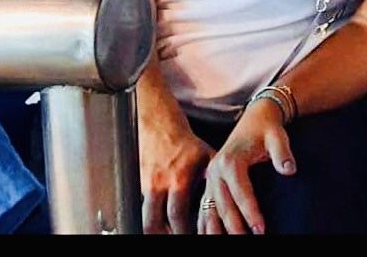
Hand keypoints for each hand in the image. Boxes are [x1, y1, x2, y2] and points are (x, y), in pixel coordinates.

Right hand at [139, 114, 215, 233]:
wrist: (159, 126)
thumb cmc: (187, 144)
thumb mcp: (207, 157)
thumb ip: (213, 179)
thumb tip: (229, 200)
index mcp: (179, 178)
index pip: (177, 215)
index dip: (183, 231)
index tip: (194, 237)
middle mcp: (159, 184)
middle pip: (155, 222)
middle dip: (167, 236)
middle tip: (178, 240)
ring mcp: (146, 185)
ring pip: (145, 218)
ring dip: (155, 231)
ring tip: (167, 236)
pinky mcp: (137, 184)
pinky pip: (142, 208)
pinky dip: (151, 218)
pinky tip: (160, 225)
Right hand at [198, 99, 295, 234]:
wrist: (255, 117)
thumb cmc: (268, 129)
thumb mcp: (278, 136)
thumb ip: (283, 153)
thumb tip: (290, 170)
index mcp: (231, 161)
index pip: (242, 193)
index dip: (251, 212)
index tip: (261, 229)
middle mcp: (216, 171)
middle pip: (224, 205)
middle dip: (235, 227)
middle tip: (249, 240)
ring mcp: (210, 178)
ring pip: (210, 209)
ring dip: (217, 229)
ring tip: (227, 245)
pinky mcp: (209, 182)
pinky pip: (203, 207)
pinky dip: (205, 223)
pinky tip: (208, 236)